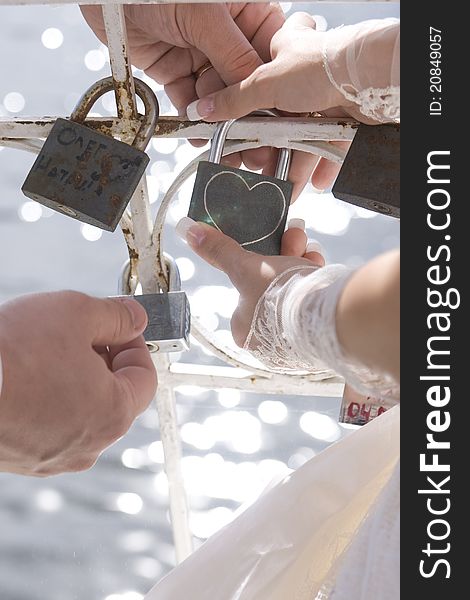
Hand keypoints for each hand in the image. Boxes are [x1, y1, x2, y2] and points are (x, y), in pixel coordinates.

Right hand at [0, 292, 156, 475]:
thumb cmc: (13, 354)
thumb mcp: (77, 314)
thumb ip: (117, 316)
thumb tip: (136, 319)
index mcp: (115, 414)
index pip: (146, 377)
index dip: (136, 344)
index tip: (120, 325)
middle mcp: (90, 445)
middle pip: (115, 395)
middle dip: (105, 359)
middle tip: (83, 333)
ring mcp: (55, 457)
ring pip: (82, 409)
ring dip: (76, 378)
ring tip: (48, 351)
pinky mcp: (25, 459)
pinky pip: (51, 423)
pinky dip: (49, 398)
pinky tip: (28, 375)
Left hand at [81, 2, 284, 170]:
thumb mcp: (205, 14)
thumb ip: (232, 54)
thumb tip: (254, 89)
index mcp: (246, 12)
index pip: (268, 55)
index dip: (271, 88)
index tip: (275, 117)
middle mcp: (226, 35)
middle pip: (242, 82)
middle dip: (244, 113)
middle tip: (251, 142)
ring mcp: (199, 52)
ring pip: (216, 96)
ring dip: (219, 121)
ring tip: (224, 142)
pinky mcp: (174, 67)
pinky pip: (187, 98)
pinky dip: (192, 117)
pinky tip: (200, 132)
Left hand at [176, 217, 323, 345]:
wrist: (330, 315)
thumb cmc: (280, 296)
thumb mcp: (246, 267)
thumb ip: (220, 251)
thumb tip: (188, 231)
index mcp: (244, 332)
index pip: (247, 291)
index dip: (258, 263)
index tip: (268, 245)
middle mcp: (269, 342)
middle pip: (273, 287)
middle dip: (283, 257)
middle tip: (293, 238)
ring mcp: (297, 341)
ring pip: (295, 291)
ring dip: (301, 262)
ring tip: (308, 249)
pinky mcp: (321, 336)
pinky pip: (314, 302)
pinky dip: (316, 279)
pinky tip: (319, 265)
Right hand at [185, 12, 372, 193]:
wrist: (369, 78)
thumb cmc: (322, 66)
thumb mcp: (265, 83)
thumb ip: (233, 100)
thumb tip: (202, 109)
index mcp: (282, 54)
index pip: (258, 73)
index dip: (246, 98)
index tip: (237, 125)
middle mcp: (304, 75)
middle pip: (280, 117)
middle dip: (271, 147)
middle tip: (260, 169)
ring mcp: (325, 97)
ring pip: (304, 137)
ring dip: (296, 165)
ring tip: (287, 188)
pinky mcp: (344, 118)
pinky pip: (329, 147)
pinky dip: (322, 166)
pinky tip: (315, 182)